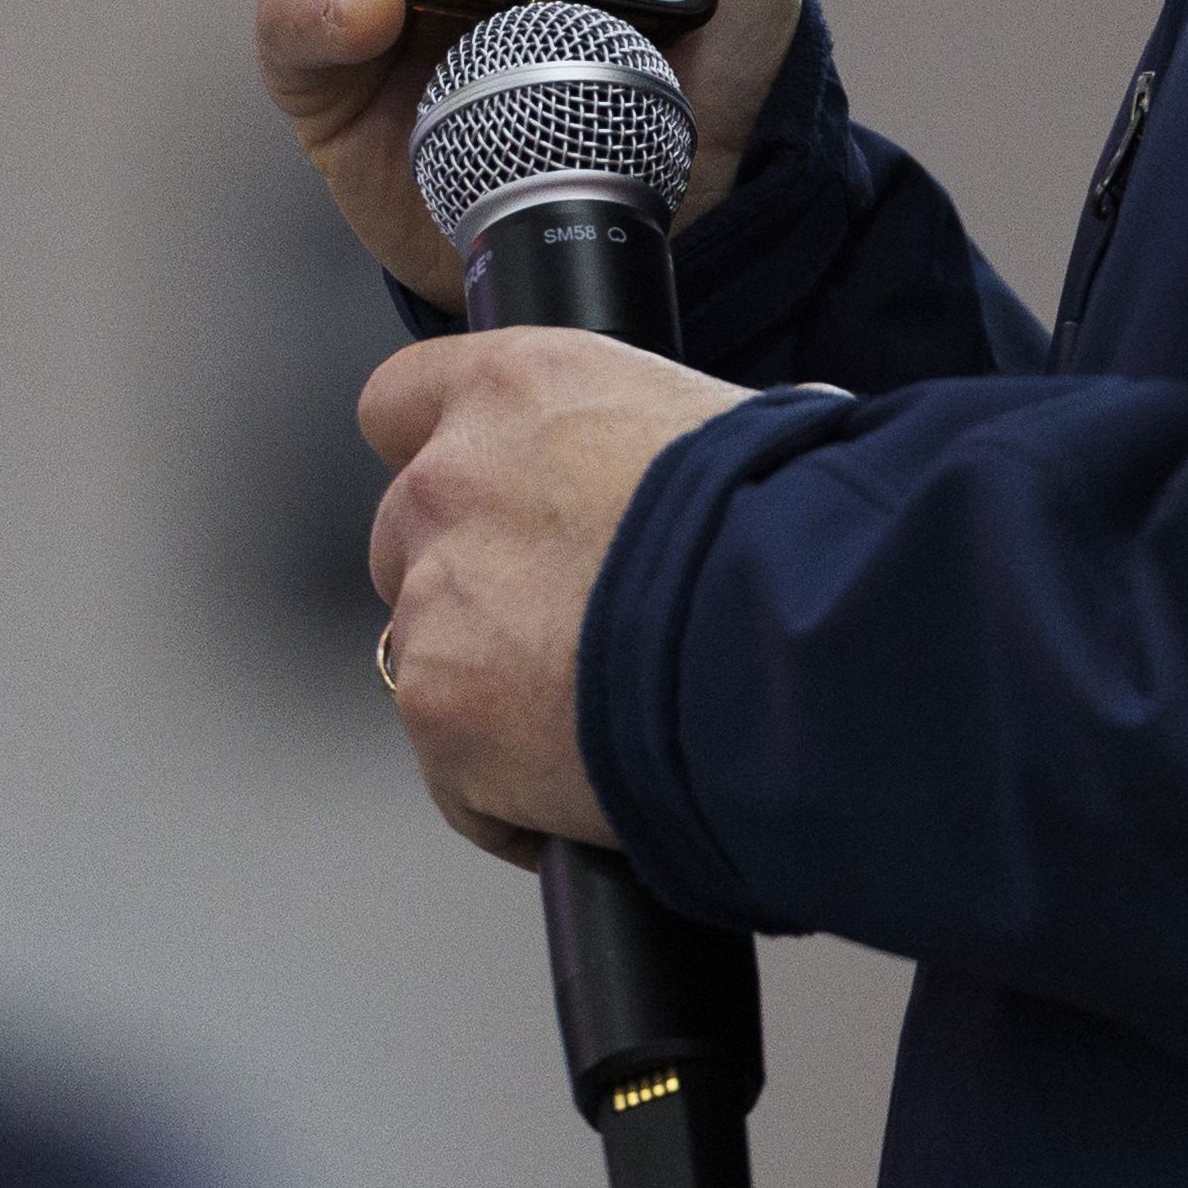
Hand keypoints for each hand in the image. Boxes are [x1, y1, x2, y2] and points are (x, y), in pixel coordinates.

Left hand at [361, 330, 752, 861]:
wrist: (787, 634)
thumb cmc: (785, 525)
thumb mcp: (723, 424)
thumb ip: (651, 438)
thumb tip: (701, 463)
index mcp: (514, 389)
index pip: (399, 401)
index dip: (436, 454)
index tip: (478, 499)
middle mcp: (449, 481)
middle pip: (407, 540)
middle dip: (467, 584)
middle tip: (563, 628)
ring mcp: (432, 600)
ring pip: (427, 658)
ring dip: (490, 691)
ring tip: (597, 721)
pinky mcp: (438, 711)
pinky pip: (459, 774)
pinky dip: (514, 797)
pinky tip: (595, 788)